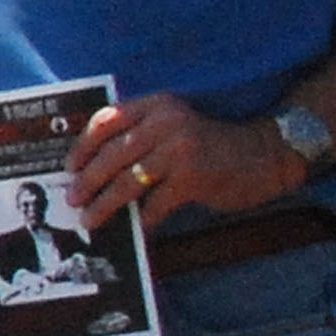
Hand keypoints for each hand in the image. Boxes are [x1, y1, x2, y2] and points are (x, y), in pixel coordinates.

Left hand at [63, 94, 304, 227]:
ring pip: (128, 182)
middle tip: (72, 198)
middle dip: (88, 180)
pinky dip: (143, 220)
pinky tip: (136, 230)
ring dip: (105, 204)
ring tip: (90, 219)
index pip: (107, 120)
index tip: (70, 166)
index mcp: (157, 106)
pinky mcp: (193, 178)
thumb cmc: (212, 145)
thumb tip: (96, 169)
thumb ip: (143, 137)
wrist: (264, 154)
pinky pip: (155, 204)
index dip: (83, 145)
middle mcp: (166, 123)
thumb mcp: (176, 127)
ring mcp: (180, 150)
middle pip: (112, 154)